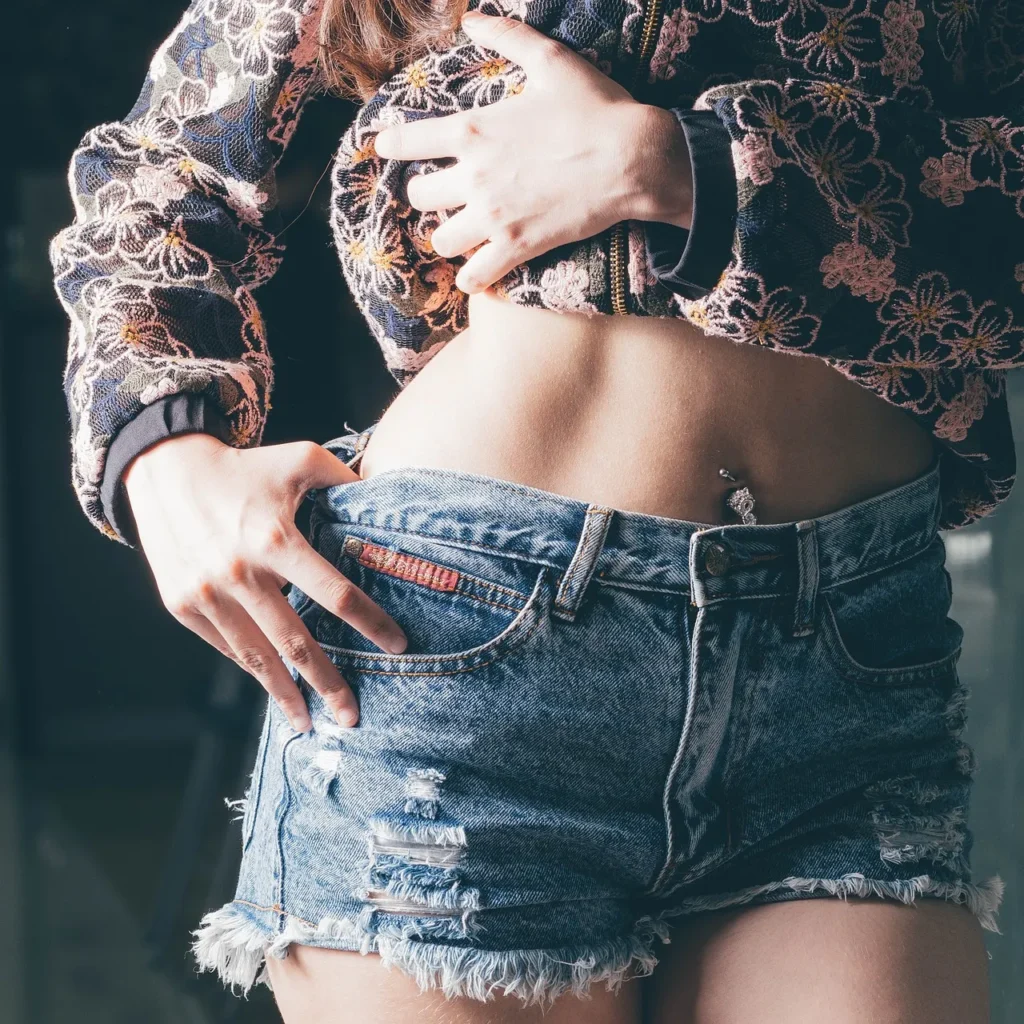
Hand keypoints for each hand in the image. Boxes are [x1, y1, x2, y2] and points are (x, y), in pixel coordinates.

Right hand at [123, 433, 408, 731]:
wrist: (164, 469)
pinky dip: (252, 668)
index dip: (371, 624)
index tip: (397, 646)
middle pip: (296, 643)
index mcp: (275, 539)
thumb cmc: (244, 467)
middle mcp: (240, 573)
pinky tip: (274, 687)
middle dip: (329, 685)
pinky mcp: (182, 606)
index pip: (336, 595)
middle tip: (353, 717)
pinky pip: (226, 647)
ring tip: (310, 723)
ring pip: (256, 658)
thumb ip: (345, 481)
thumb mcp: (299, 459)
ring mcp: (207, 594)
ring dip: (286, 694)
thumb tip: (388, 504)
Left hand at [372, 10, 692, 293]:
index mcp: (473, 129)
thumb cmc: (595, 109)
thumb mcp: (552, 61)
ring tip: (463, 233)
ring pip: (441, 239)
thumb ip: (508, 37)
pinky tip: (476, 274)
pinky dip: (471, 278)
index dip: (392, 145)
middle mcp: (474, 175)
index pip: (410, 140)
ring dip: (449, 236)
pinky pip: (474, 277)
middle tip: (443, 195)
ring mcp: (493, 215)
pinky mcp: (517, 247)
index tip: (385, 148)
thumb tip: (471, 19)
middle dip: (427, 194)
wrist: (631, 159)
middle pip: (419, 196)